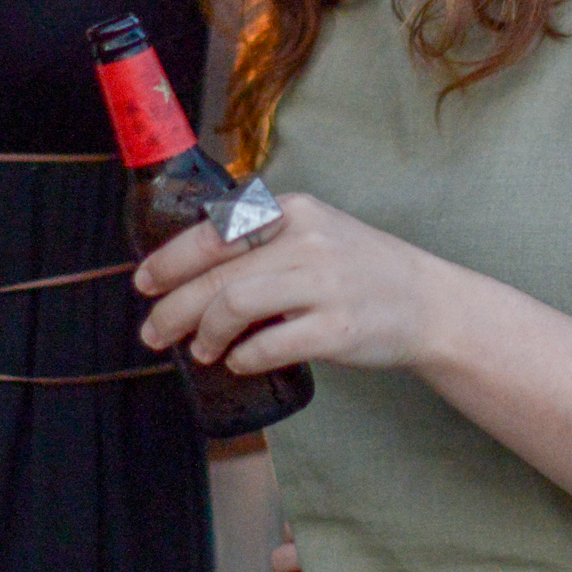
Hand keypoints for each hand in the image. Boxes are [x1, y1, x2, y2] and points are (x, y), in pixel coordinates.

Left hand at [132, 192, 440, 374]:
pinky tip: (239, 361)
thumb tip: (188, 273)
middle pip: (216, 275)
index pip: (214, 231)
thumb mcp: (314, 232)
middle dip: (172, 309)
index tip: (144, 282)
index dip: (169, 259)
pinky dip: (243, 357)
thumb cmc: (360, 270)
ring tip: (201, 350)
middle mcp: (307, 239)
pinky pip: (269, 345)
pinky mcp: (337, 328)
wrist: (427, 302)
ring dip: (205, 334)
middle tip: (153, 332)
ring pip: (233, 305)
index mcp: (293, 210)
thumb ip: (261, 240)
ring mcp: (324, 284)